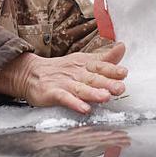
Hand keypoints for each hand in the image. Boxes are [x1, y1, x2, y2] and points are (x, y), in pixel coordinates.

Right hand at [0, 43, 127, 113]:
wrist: (31, 73)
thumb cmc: (63, 70)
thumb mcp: (84, 61)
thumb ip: (105, 58)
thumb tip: (123, 47)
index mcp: (85, 65)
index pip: (100, 66)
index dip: (112, 69)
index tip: (124, 73)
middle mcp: (76, 73)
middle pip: (93, 78)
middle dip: (107, 83)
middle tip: (120, 88)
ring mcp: (64, 84)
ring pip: (80, 89)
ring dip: (93, 93)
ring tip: (105, 97)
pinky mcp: (52, 94)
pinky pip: (64, 99)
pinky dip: (74, 103)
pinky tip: (84, 109)